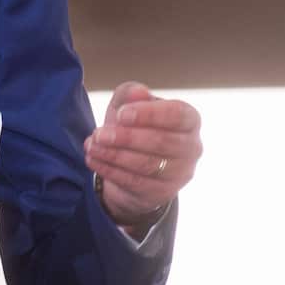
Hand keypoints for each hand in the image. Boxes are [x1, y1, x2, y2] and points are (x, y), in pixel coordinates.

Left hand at [85, 81, 201, 228]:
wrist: (133, 166)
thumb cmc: (135, 127)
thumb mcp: (129, 106)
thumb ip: (131, 94)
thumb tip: (138, 91)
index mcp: (189, 119)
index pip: (177, 114)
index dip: (149, 114)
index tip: (121, 114)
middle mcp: (192, 147)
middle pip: (161, 142)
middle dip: (126, 138)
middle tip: (100, 134)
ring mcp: (180, 173)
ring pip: (147, 164)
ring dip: (115, 155)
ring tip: (92, 146)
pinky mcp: (163, 192)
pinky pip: (136, 182)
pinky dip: (111, 170)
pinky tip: (93, 160)